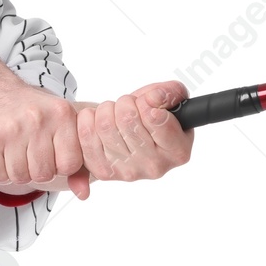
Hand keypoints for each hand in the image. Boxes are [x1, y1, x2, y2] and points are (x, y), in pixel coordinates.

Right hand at [0, 74, 90, 197]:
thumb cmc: (29, 111)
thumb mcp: (60, 124)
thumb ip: (76, 160)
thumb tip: (84, 194)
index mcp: (62, 114)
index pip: (70, 165)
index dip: (59, 165)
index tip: (50, 152)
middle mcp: (38, 120)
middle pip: (44, 174)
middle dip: (36, 170)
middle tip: (28, 151)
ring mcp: (11, 129)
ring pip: (20, 178)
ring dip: (16, 171)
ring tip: (13, 150)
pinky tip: (0, 151)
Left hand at [78, 80, 193, 183]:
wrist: (126, 135)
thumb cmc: (149, 118)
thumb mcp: (168, 100)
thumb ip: (171, 93)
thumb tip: (156, 97)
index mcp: (178, 151)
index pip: (156, 118)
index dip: (147, 101)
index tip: (147, 101)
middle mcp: (155, 166)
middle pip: (128, 119)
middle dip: (125, 102)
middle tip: (128, 106)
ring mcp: (129, 172)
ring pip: (106, 125)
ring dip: (106, 109)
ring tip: (114, 113)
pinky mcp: (104, 171)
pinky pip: (87, 134)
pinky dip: (89, 119)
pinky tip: (98, 121)